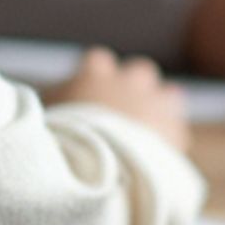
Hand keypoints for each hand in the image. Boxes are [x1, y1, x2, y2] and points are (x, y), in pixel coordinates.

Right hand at [49, 47, 189, 152]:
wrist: (100, 163)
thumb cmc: (64, 139)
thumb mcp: (45, 114)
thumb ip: (53, 101)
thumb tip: (51, 97)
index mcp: (95, 73)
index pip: (97, 61)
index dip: (95, 78)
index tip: (91, 96)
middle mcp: (129, 81)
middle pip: (140, 71)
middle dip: (134, 89)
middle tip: (124, 115)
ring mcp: (155, 102)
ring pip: (168, 94)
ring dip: (160, 109)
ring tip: (148, 135)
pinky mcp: (175, 129)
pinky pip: (179, 128)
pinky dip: (171, 138)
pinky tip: (158, 156)